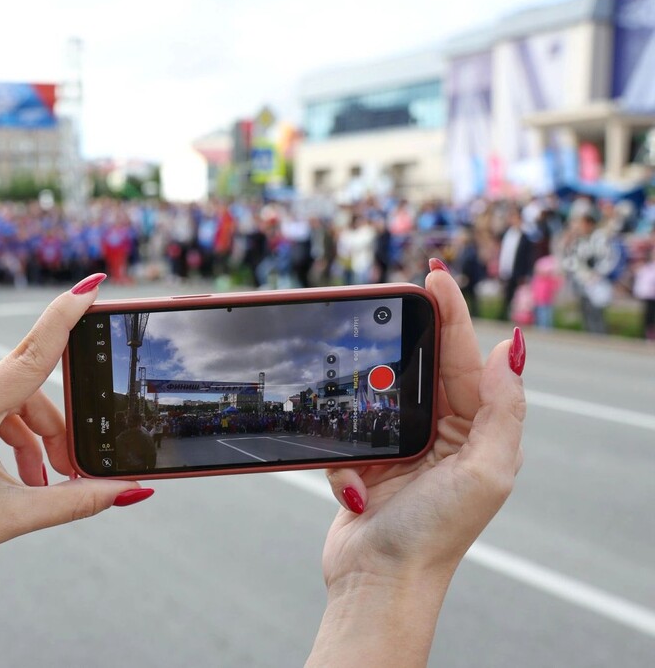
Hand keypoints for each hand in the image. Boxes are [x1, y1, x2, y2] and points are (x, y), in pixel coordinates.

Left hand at [0, 274, 146, 667]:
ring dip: (9, 431)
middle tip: (57, 471)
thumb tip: (133, 491)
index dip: (64, 319)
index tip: (89, 285)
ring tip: (20, 478)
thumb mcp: (12, 516)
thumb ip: (78, 499)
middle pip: (13, 391)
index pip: (28, 356)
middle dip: (42, 428)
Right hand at [307, 260, 525, 666]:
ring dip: (367, 392)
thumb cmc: (436, 533)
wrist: (378, 580)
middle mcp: (442, 434)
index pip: (464, 357)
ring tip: (363, 374)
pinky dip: (345, 452)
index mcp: (476, 431)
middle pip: (422, 365)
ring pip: (379, 392)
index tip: (434, 275)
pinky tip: (353, 487)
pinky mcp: (364, 462)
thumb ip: (502, 410)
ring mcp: (401, 447)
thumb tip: (510, 349)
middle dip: (410, 333)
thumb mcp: (486, 471)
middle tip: (397, 293)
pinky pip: (348, 433)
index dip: (452, 313)